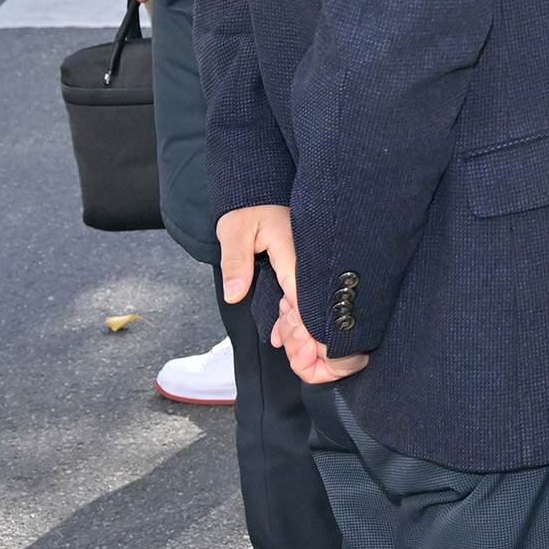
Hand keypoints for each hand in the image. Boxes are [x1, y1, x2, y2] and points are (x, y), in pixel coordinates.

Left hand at [219, 205, 368, 382]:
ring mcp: (307, 261)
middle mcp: (306, 257)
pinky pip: (304, 292)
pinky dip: (297, 314)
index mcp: (294, 249)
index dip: (306, 322)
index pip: (304, 292)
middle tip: (300, 359)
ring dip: (302, 326)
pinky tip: (283, 333)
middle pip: (314, 301)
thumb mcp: (234, 232)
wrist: (257, 189)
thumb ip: (235, 263)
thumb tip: (235, 294)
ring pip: (311, 299)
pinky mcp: (303, 264)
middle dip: (308, 332)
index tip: (306, 348)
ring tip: (295, 353)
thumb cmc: (247, 209)